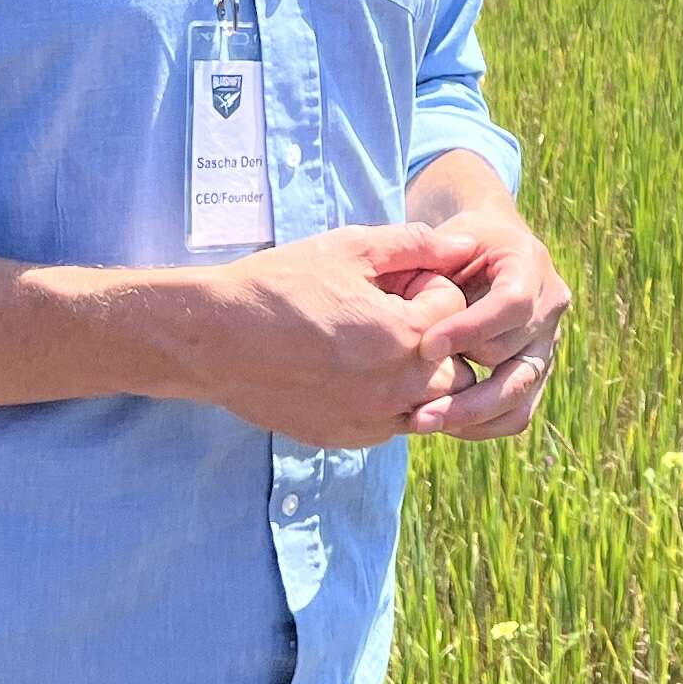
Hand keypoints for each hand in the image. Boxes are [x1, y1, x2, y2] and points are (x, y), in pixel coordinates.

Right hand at [177, 223, 488, 448]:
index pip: (455, 308)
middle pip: (454, 361)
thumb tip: (467, 246)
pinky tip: (352, 372)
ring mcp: (373, 419)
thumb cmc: (281, 285)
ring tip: (374, 343)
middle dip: (433, 333)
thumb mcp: (350, 249)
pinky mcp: (348, 437)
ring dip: (417, 372)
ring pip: (431, 401)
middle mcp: (397, 387)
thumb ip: (415, 246)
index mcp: (404, 335)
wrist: (215, 339)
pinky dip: (389, 400)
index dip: (427, 284)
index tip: (390, 280)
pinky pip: (395, 423)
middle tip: (387, 311)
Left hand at [409, 201, 572, 440]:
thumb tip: (420, 307)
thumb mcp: (444, 239)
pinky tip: (443, 424)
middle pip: (516, 359)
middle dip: (465, 388)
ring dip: (471, 415)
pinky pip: (518, 412)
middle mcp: (549, 305)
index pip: (512, 304)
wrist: (488, 246)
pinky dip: (482, 425)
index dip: (471, 329)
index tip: (427, 346)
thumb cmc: (457, 243)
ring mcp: (547, 342)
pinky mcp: (535, 370)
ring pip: (520, 394)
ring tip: (424, 423)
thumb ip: (431, 262)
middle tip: (417, 408)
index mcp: (529, 264)